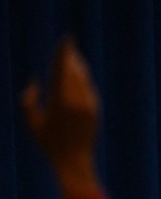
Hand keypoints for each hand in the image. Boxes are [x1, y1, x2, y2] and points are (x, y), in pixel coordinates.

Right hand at [22, 38, 99, 193]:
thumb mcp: (31, 123)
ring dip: (77, 66)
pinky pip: (88, 88)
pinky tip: (79, 73)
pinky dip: (83, 79)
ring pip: (83, 78)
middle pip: (73, 71)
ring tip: (72, 56)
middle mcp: (75, 100)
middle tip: (68, 45)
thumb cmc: (48, 143)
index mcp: (58, 101)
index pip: (61, 70)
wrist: (73, 159)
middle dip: (70, 57)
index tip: (67, 39)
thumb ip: (28, 101)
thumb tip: (35, 81)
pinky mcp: (95, 109)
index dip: (64, 53)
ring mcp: (87, 104)